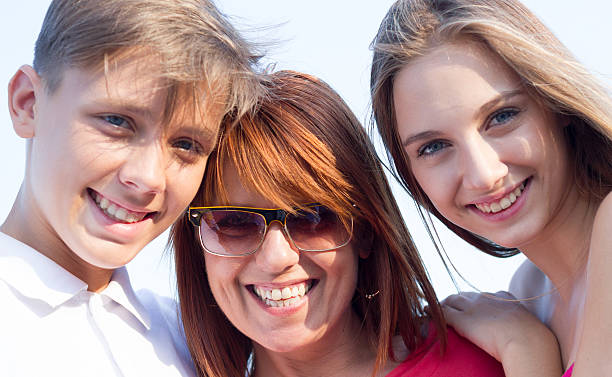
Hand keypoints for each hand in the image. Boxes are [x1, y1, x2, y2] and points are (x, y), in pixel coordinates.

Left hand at [442, 291, 561, 376]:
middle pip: (464, 295)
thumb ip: (524, 327)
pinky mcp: (462, 319)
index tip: (471, 310)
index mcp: (504, 298)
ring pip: (451, 300)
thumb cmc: (534, 341)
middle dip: (455, 301)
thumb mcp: (530, 328)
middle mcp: (487, 298)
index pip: (483, 296)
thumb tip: (534, 340)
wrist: (527, 342)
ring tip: (434, 312)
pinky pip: (442, 312)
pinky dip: (433, 312)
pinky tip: (426, 314)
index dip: (474, 302)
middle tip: (448, 310)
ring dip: (442, 305)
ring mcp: (473, 307)